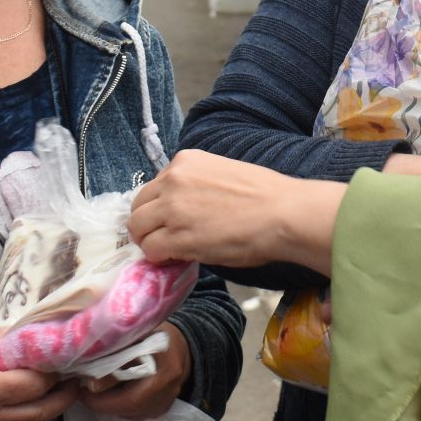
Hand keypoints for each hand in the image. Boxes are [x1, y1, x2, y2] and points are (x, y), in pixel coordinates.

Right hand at [0, 325, 79, 420]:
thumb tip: (19, 333)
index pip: (33, 385)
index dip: (54, 371)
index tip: (67, 355)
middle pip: (40, 412)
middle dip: (64, 396)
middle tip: (79, 377)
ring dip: (48, 408)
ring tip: (62, 387)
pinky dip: (27, 415)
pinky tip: (31, 398)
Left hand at [76, 324, 190, 420]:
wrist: (181, 345)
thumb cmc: (155, 336)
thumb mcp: (136, 339)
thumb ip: (116, 358)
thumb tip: (91, 383)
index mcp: (164, 374)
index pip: (130, 399)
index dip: (103, 400)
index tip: (83, 392)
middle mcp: (168, 393)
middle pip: (129, 409)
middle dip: (103, 404)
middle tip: (85, 394)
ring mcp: (167, 403)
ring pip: (131, 414)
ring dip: (111, 405)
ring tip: (97, 392)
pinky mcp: (163, 408)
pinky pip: (137, 413)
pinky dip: (122, 406)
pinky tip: (115, 393)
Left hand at [129, 149, 344, 272]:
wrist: (283, 214)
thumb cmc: (266, 196)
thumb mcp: (223, 173)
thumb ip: (196, 185)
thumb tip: (185, 209)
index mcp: (186, 161)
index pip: (155, 186)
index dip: (161, 207)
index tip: (173, 220)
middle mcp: (173, 179)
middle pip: (138, 206)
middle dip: (148, 224)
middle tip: (164, 238)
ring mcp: (172, 208)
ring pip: (138, 228)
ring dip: (150, 242)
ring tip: (170, 251)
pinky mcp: (177, 236)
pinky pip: (151, 250)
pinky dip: (160, 258)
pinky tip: (178, 259)